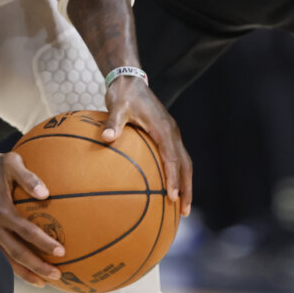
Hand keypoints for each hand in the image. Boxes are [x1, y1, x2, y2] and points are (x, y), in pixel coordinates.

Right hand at [0, 148, 64, 287]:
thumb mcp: (11, 162)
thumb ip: (29, 176)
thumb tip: (46, 193)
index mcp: (1, 209)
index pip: (26, 231)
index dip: (43, 242)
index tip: (61, 251)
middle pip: (17, 253)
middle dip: (37, 267)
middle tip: (57, 275)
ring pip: (7, 258)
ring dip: (26, 272)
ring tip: (44, 283)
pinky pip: (1, 253)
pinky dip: (15, 265)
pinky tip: (28, 271)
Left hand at [103, 76, 192, 215]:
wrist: (130, 80)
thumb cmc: (124, 95)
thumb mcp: (117, 107)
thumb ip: (113, 123)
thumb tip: (106, 137)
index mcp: (164, 128)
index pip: (173, 157)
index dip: (174, 178)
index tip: (173, 197)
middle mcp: (172, 132)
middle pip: (186, 164)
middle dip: (187, 188)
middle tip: (184, 212)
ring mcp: (172, 134)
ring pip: (184, 163)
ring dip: (185, 184)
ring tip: (182, 207)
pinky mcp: (167, 136)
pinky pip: (176, 159)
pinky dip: (177, 175)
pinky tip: (169, 190)